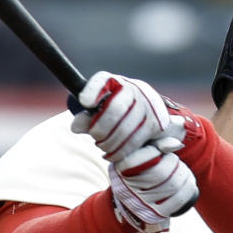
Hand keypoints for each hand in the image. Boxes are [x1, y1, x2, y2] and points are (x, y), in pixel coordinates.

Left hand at [70, 72, 184, 161]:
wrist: (149, 113)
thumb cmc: (116, 112)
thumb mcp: (99, 111)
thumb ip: (86, 118)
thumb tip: (75, 127)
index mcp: (116, 82)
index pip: (102, 81)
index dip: (93, 90)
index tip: (85, 102)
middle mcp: (135, 89)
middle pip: (115, 109)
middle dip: (100, 128)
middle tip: (95, 137)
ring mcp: (148, 106)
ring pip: (125, 129)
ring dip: (109, 143)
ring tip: (103, 146)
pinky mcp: (157, 124)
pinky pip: (134, 141)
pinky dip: (121, 151)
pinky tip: (113, 152)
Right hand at [109, 146, 197, 232]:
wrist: (133, 200)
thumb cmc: (141, 169)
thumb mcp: (141, 153)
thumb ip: (156, 144)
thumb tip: (178, 145)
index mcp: (121, 170)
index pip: (143, 157)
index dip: (157, 150)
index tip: (159, 151)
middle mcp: (128, 189)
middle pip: (161, 173)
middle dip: (174, 163)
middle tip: (174, 160)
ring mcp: (141, 204)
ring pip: (173, 185)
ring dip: (184, 174)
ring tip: (182, 170)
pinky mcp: (154, 214)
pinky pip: (178, 200)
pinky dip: (188, 188)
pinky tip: (189, 182)